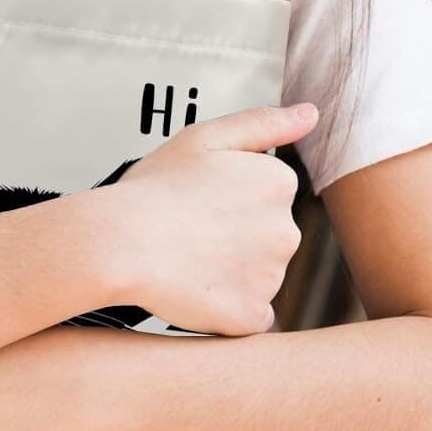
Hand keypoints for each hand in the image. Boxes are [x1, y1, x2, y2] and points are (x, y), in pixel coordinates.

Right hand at [98, 102, 317, 336]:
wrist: (121, 242)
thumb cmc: (156, 188)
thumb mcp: (205, 137)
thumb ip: (264, 123)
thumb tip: (310, 113)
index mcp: (279, 183)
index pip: (268, 192)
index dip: (230, 193)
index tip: (201, 195)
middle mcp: (287, 232)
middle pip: (267, 233)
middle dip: (235, 232)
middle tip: (189, 226)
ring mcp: (270, 278)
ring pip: (257, 273)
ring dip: (230, 269)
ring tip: (186, 256)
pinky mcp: (250, 317)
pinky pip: (246, 312)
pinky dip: (226, 305)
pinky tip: (195, 287)